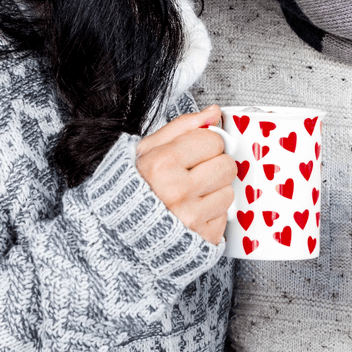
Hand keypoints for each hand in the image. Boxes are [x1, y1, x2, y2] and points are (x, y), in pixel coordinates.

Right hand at [136, 106, 235, 243]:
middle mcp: (177, 191)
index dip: (204, 144)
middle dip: (213, 166)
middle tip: (193, 174)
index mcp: (162, 164)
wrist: (122, 232)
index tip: (192, 153)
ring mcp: (191, 217)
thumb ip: (182, 127)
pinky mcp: (204, 238)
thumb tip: (213, 113)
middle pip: (227, 165)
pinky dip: (211, 214)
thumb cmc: (135, 188)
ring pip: (229, 192)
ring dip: (214, 192)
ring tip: (191, 195)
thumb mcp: (147, 150)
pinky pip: (225, 216)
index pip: (213, 140)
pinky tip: (192, 212)